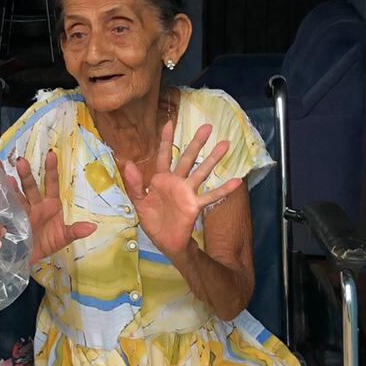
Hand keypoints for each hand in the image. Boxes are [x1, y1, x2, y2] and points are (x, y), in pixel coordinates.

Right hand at [16, 150, 96, 264]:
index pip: (52, 184)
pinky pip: (9, 209)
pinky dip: (6, 200)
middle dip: (26, 174)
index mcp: (50, 205)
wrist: (31, 258)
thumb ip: (75, 231)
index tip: (51, 155)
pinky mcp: (12, 220)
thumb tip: (93, 227)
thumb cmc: (48, 244)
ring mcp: (23, 211)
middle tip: (22, 161)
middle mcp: (36, 204)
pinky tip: (2, 191)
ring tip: (9, 177)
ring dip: (14, 185)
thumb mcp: (63, 238)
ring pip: (19, 195)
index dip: (51, 170)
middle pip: (31, 187)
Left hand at [120, 122, 241, 258]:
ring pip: (201, 172)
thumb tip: (128, 163)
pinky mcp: (194, 205)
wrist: (166, 242)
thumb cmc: (154, 221)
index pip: (164, 155)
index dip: (166, 140)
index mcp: (160, 180)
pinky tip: (236, 181)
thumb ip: (134, 184)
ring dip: (213, 159)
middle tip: (208, 127)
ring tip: (225, 144)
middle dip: (196, 143)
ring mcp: (187, 192)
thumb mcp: (139, 202)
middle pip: (187, 158)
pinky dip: (224, 189)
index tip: (169, 123)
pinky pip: (211, 196)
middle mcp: (176, 182)